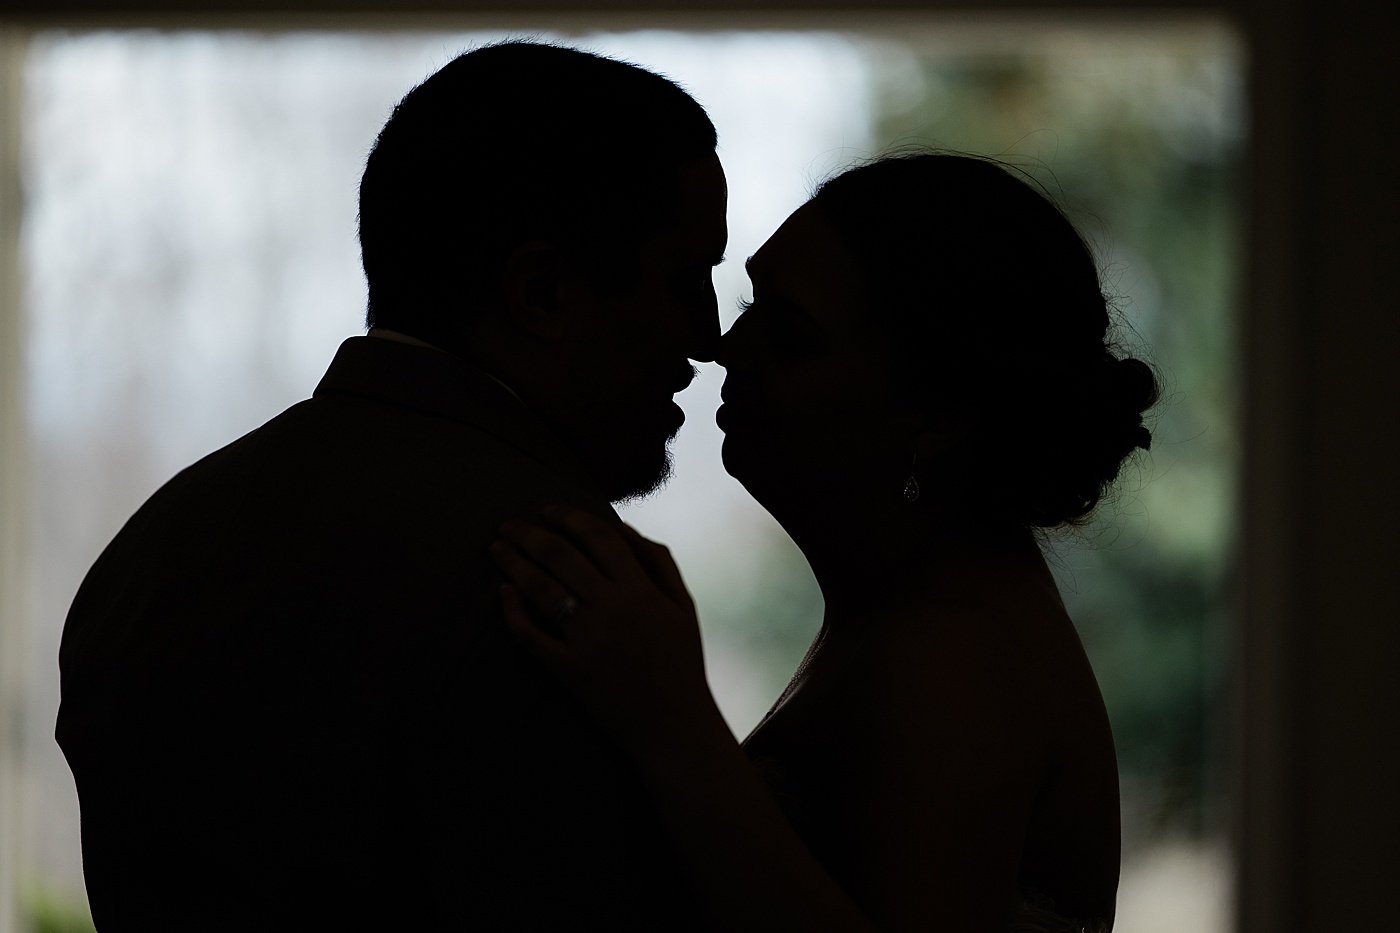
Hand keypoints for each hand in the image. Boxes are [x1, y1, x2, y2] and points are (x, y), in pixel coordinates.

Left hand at [490, 505, 718, 753]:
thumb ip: (658, 562)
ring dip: (514, 563)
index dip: (568, 517)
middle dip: (529, 534)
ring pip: (542, 589)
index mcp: (642, 590)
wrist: (676, 728)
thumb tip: (621, 525)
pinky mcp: (570, 671)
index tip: (546, 510)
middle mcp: (614, 609)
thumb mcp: (683, 606)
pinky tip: (503, 593)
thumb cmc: (681, 663)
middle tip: (507, 525)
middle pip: (561, 556)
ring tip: (497, 549)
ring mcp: (589, 641)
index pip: (598, 536)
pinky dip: (513, 611)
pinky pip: (532, 636)